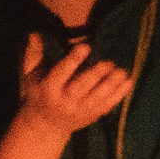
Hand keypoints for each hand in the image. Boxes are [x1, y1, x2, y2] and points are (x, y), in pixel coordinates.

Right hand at [18, 34, 132, 134]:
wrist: (46, 125)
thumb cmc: (38, 93)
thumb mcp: (30, 75)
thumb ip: (33, 54)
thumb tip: (35, 33)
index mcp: (48, 88)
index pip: (61, 72)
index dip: (73, 60)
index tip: (86, 46)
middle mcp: (64, 101)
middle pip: (81, 87)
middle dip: (96, 75)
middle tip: (109, 62)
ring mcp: (80, 111)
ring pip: (97, 98)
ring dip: (111, 85)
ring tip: (122, 72)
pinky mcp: (92, 116)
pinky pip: (107, 105)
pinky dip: (119, 95)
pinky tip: (128, 82)